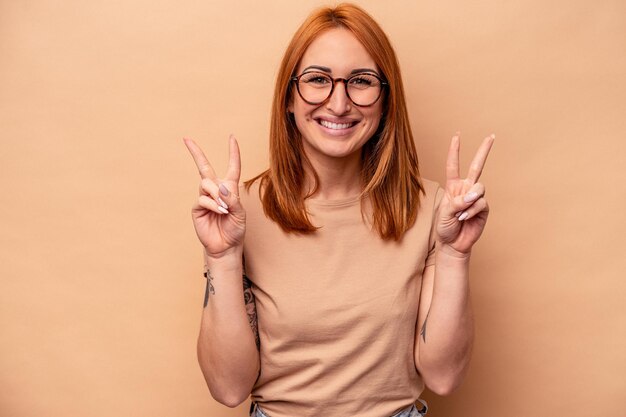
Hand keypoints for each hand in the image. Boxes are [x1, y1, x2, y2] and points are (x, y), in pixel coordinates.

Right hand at [183, 135, 245, 257]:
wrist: (226, 245)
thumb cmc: (235, 228)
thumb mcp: (240, 213)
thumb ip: (233, 199)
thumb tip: (221, 188)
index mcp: (230, 188)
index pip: (232, 167)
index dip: (233, 152)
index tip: (232, 137)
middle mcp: (216, 190)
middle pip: (204, 167)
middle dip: (195, 152)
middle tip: (187, 139)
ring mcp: (205, 197)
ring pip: (206, 184)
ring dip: (217, 194)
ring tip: (224, 208)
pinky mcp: (197, 207)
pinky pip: (203, 199)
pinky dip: (213, 204)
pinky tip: (219, 212)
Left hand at [436, 133, 494, 254]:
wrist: (453, 243)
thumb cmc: (445, 226)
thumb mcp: (444, 213)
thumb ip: (457, 202)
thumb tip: (473, 195)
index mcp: (453, 186)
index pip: (454, 165)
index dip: (454, 151)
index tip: (457, 136)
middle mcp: (466, 189)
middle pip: (477, 166)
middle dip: (484, 151)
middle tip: (491, 136)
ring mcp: (476, 198)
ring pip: (479, 188)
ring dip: (469, 201)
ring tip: (461, 214)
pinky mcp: (484, 208)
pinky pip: (481, 203)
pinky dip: (472, 211)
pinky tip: (465, 218)